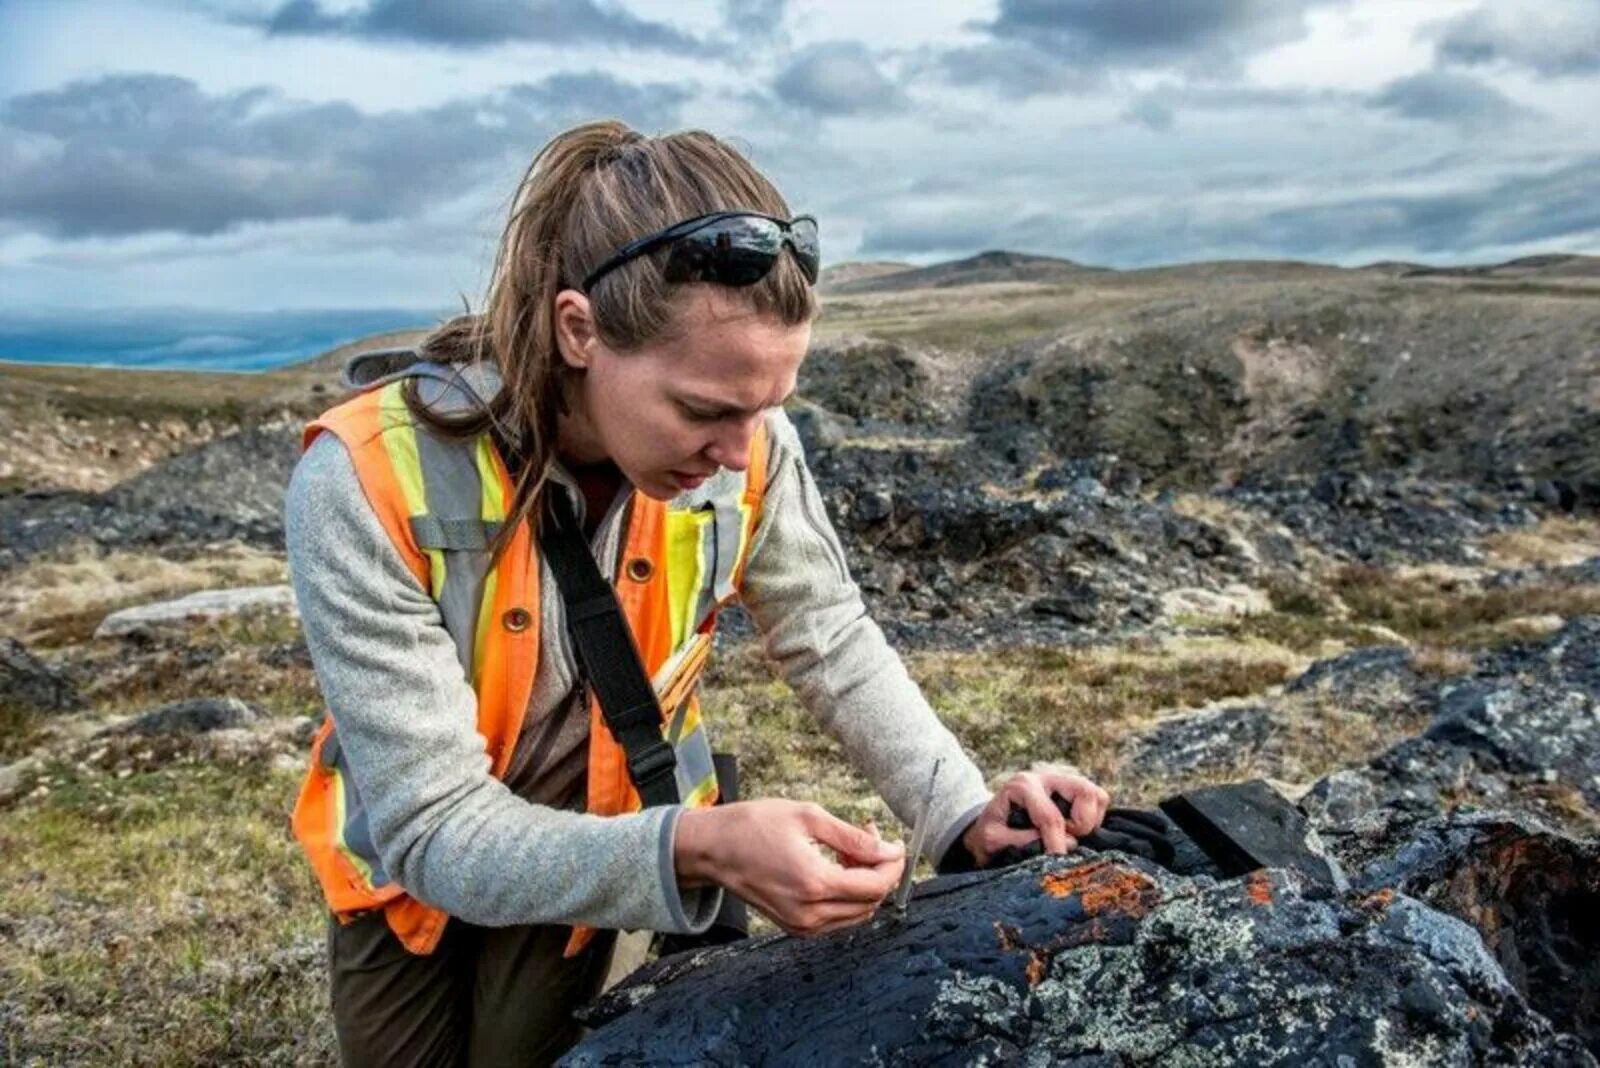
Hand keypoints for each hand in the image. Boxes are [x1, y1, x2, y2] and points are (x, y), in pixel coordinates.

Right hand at [675, 800, 905, 936]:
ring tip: (850, 851)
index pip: (876, 885)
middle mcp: (810, 913)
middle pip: (871, 902)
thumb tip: (888, 851)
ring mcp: (801, 925)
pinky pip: (837, 918)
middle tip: (869, 837)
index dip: (893, 864)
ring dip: (864, 884)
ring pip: (857, 913)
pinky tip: (835, 868)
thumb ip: (853, 838)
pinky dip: (846, 895)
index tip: (893, 841)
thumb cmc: (753, 826)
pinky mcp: (795, 927)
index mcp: (814, 883)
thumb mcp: (808, 817)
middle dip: (880, 870)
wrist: (713, 848)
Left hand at [961, 764, 1110, 867]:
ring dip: (1088, 823)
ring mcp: (1064, 782)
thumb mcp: (992, 840)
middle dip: (1080, 825)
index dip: (1056, 845)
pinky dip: (1092, 820)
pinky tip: (1073, 830)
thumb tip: (1067, 844)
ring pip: (1097, 796)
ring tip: (1068, 835)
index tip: (1057, 863)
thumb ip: (1023, 842)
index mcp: (1023, 786)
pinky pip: (1099, 802)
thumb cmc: (990, 833)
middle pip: (1085, 792)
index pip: (1051, 817)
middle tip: (1065, 840)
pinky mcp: (1076, 791)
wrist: (990, 826)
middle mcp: (1047, 778)